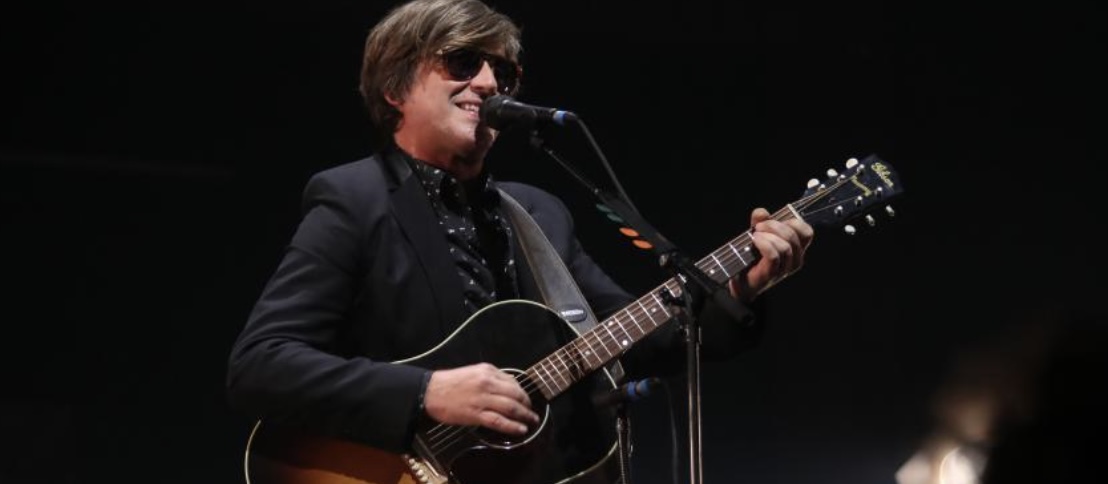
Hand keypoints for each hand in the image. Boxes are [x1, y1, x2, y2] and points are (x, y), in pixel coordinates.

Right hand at [423, 363, 540, 434]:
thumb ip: (493, 377)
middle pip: (515, 394)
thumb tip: (511, 383)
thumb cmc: (450, 382)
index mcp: (487, 371)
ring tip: (531, 421)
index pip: (513, 382)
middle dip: (527, 404)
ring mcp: (482, 399)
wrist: (429, 392)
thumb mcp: (473, 372)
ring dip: (524, 415)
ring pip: (511, 408)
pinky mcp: (476, 414)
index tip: (526, 399)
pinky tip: (521, 429)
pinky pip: (499, 421)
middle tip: (532, 411)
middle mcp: (487, 383)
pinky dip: (512, 426)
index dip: (523, 392)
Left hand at [730, 207, 813, 300]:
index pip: (806, 232)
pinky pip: (774, 256)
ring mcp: (784, 269)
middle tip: (759, 227)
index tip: (775, 221)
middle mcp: (794, 260)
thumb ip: (759, 221)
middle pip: (794, 236)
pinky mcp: (771, 274)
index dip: (792, 222)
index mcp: (796, 249)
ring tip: (755, 235)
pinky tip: (755, 241)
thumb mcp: (756, 233)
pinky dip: (764, 244)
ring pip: (785, 246)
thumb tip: (762, 212)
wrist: (739, 281)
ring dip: (768, 235)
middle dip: (774, 226)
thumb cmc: (751, 258)